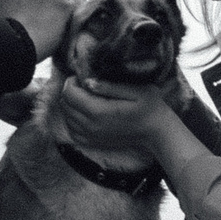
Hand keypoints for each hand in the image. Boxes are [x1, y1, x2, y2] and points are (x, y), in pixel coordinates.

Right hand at [0, 0, 73, 59]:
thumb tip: (21, 6)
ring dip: (58, 11)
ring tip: (48, 30)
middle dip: (46, 2)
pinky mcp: (66, 7)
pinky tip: (69, 22)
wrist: (9, 42)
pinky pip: (78, 4)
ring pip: (62, 0)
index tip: (32, 3)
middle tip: (39, 21)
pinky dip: (75, 12)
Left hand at [57, 76, 172, 154]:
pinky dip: (74, 119)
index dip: (72, 81)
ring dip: (72, 105)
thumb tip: (87, 81)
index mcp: (99, 111)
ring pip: (66, 117)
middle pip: (65, 105)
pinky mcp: (91, 142)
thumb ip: (110, 86)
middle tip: (86, 85)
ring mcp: (90, 136)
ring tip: (87, 97)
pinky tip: (86, 112)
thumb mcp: (136, 90)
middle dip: (71, 91)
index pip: (69, 93)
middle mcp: (90, 126)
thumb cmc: (149, 107)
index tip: (84, 77)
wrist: (155, 132)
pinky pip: (72, 130)